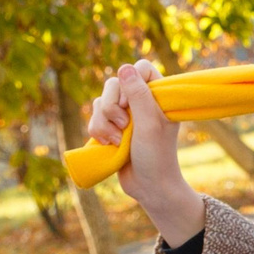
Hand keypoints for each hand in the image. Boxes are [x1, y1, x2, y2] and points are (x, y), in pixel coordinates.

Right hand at [89, 60, 205, 247]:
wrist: (148, 186)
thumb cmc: (156, 155)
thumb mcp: (149, 123)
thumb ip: (138, 94)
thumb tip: (124, 68)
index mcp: (158, 94)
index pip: (140, 68)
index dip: (130, 83)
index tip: (131, 105)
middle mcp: (142, 100)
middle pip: (114, 84)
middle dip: (112, 108)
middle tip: (125, 126)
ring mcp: (126, 113)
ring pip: (101, 102)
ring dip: (103, 123)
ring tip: (117, 141)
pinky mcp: (112, 127)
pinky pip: (94, 117)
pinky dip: (97, 131)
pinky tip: (109, 145)